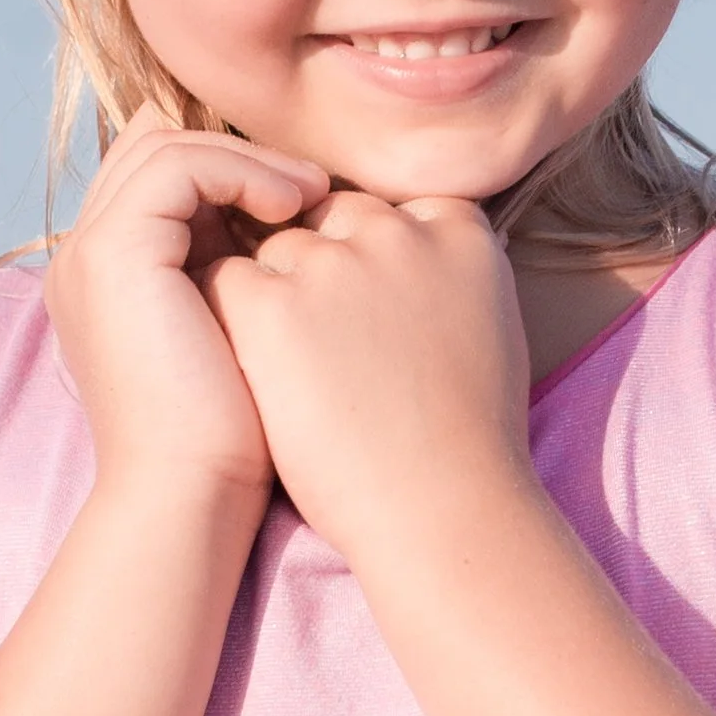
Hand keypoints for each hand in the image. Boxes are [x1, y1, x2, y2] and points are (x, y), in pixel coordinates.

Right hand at [45, 106, 327, 498]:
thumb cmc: (224, 437)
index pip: (149, 174)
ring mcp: (90, 252)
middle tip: (311, 183)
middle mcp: (81, 257)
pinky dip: (242, 172)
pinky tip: (292, 206)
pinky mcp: (116, 253)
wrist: (187, 494)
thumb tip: (291, 219)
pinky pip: (179, 168)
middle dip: (234, 151)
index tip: (296, 196)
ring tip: (312, 192)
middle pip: (149, 148)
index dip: (220, 165)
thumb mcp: (227, 336)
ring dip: (247, 158)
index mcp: (101, 278)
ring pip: (164, 147)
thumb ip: (231, 275)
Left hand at [204, 190, 533, 563]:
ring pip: (274, 249)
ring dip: (276, 298)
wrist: (438, 507)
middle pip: (327, 220)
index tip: (380, 318)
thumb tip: (415, 257)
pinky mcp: (267, 305)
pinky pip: (226, 280)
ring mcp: (326, 264)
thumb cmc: (469, 440)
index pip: (390, 208)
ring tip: (302, 375)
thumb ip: (446, 272)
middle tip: (332, 350)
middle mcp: (391, 230)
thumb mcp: (490, 326)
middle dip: (321, 271)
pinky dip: (232, 319)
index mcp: (456, 229)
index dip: (373, 260)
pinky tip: (257, 372)